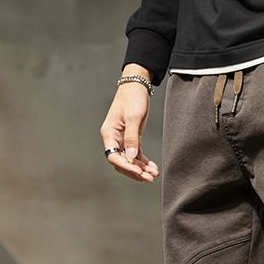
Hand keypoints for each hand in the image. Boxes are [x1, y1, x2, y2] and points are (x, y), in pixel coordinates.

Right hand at [100, 64, 159, 182]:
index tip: (139, 172)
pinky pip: (136, 155)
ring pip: (130, 160)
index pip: (113, 157)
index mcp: (109, 134)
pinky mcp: (132, 138)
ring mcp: (122, 139)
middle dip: (135, 171)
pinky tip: (152, 167)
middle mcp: (114, 139)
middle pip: (122, 162)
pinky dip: (144, 162)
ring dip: (141, 169)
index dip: (126, 167)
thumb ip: (132, 138)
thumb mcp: (133, 117)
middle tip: (149, 178)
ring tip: (154, 174)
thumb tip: (130, 157)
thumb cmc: (132, 98)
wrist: (137, 85)